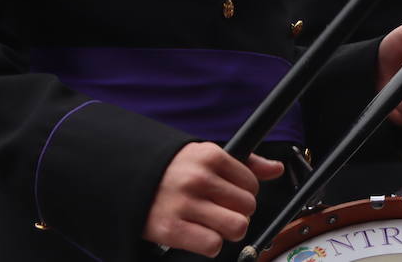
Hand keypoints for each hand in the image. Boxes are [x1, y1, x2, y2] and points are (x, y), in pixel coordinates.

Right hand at [142, 142, 282, 256]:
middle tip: (217, 209)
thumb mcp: (203, 156)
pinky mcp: (171, 229)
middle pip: (247, 208)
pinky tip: (195, 232)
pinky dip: (208, 244)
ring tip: (210, 222)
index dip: (242, 192)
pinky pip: (213, 245)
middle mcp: (198, 178)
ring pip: (236, 228)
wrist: (125, 179)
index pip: (251, 184)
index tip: (226, 193)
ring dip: (226, 230)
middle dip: (236, 212)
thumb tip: (275, 169)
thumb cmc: (170, 170)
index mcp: (208, 155)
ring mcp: (184, 204)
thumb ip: (244, 162)